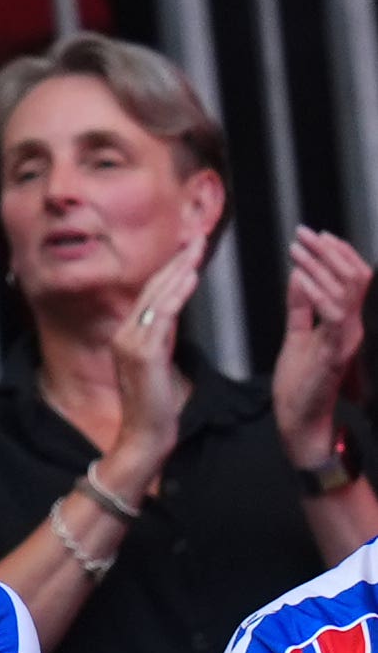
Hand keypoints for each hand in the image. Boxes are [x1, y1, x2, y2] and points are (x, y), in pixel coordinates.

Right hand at [104, 228, 207, 495]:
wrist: (144, 438)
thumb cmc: (156, 409)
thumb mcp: (159, 367)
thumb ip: (160, 341)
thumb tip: (170, 319)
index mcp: (126, 337)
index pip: (150, 296)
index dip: (170, 270)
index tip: (188, 250)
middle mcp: (123, 334)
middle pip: (152, 288)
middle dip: (176, 261)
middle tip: (196, 237)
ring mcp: (129, 342)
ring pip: (157, 296)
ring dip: (179, 270)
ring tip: (197, 248)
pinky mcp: (141, 352)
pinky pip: (162, 314)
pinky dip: (176, 292)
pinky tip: (190, 276)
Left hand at [275, 225, 372, 469]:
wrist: (299, 419)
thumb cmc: (299, 381)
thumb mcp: (298, 335)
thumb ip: (301, 307)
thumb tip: (300, 274)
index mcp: (345, 322)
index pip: (353, 279)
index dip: (337, 253)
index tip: (313, 234)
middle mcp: (353, 327)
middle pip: (355, 277)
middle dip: (330, 250)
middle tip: (303, 232)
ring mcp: (347, 339)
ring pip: (347, 289)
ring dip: (321, 264)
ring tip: (298, 247)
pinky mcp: (336, 352)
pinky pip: (334, 314)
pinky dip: (318, 292)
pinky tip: (301, 276)